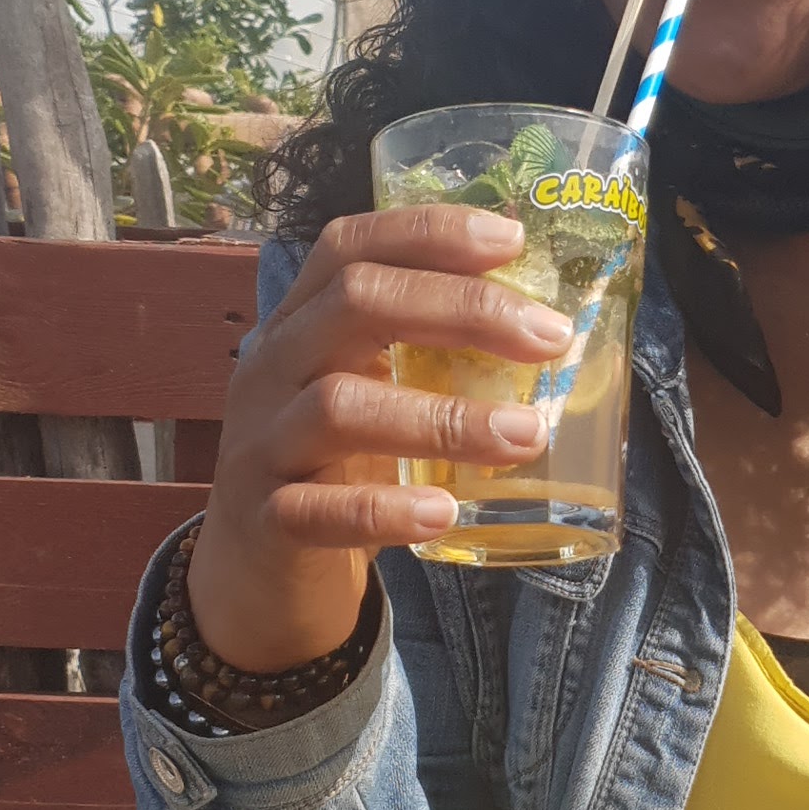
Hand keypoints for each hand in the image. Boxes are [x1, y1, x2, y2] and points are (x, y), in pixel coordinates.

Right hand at [185, 206, 575, 672]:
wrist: (257, 575)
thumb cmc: (338, 470)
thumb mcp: (373, 396)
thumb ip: (432, 358)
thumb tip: (551, 332)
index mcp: (300, 323)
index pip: (350, 248)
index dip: (428, 233)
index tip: (512, 242)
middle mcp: (273, 368)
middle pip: (355, 304)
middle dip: (462, 310)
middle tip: (549, 338)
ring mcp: (262, 443)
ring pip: (340, 407)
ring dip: (445, 417)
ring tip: (526, 435)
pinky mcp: (264, 520)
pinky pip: (318, 510)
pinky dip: (385, 509)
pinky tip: (444, 512)